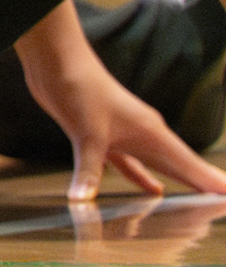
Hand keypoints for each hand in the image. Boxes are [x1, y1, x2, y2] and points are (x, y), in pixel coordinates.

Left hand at [24, 48, 225, 200]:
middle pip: (180, 168)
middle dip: (200, 186)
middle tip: (221, 203)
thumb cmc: (81, 88)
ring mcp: (125, 135)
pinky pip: (128, 164)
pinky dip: (138, 178)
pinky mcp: (103, 136)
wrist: (57, 62)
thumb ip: (89, 170)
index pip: (190, 166)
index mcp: (152, 134)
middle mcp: (145, 136)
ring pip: (156, 166)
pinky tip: (149, 190)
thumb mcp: (87, 134)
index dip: (211, 183)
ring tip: (190, 205)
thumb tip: (82, 199)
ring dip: (172, 183)